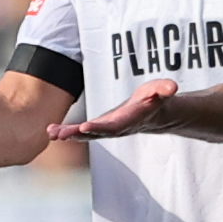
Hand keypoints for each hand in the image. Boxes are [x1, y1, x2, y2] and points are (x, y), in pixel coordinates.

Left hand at [51, 79, 175, 140]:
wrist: (153, 114)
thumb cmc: (155, 99)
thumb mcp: (161, 91)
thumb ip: (164, 89)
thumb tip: (171, 87)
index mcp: (129, 120)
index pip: (114, 126)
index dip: (100, 128)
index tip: (85, 127)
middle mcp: (116, 129)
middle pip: (95, 133)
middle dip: (78, 134)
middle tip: (60, 134)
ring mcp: (106, 130)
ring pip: (85, 135)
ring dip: (67, 134)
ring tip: (51, 133)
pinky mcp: (98, 128)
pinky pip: (80, 132)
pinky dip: (65, 132)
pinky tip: (50, 130)